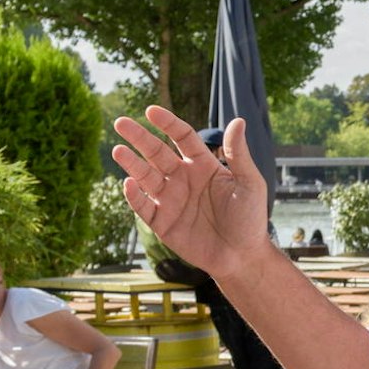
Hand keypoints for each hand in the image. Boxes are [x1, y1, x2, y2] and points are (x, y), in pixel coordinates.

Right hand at [113, 109, 271, 276]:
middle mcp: (183, 179)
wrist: (243, 257)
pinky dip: (135, 196)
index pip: (182, 138)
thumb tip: (238, 120)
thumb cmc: (250, 219)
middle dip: (139, 138)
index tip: (151, 111)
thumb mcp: (249, 184)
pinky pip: (144, 206)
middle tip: (121, 123)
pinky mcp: (162, 223)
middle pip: (157, 153)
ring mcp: (171, 200)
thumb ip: (239, 154)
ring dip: (132, 163)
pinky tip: (129, 183)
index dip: (167, 124)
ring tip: (118, 150)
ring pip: (146, 177)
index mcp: (203, 166)